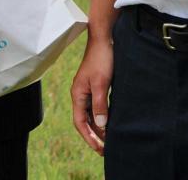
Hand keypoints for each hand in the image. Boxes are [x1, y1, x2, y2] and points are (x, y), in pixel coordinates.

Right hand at [70, 36, 113, 154]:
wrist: (104, 38)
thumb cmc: (101, 58)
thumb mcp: (101, 83)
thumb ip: (100, 105)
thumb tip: (101, 125)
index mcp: (77, 94)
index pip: (80, 122)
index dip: (89, 137)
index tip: (99, 148)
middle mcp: (80, 93)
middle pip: (84, 120)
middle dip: (94, 135)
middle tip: (105, 149)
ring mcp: (87, 89)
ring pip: (91, 114)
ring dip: (98, 127)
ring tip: (109, 139)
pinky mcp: (96, 85)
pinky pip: (96, 106)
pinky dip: (102, 117)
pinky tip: (110, 122)